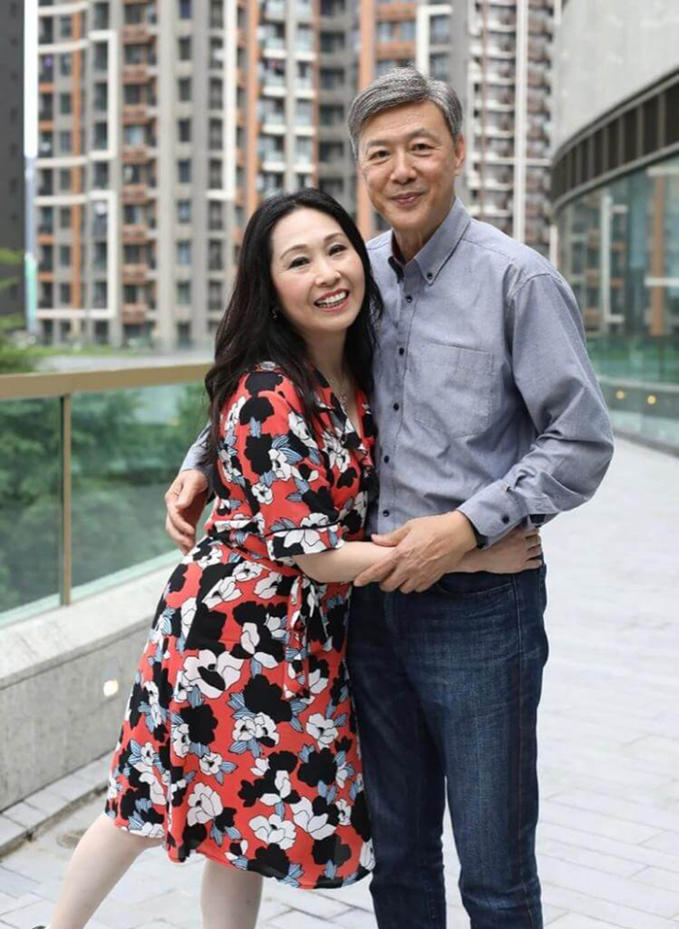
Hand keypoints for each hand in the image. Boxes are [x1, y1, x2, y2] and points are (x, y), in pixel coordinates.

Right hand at [164, 469, 208, 553]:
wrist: (200, 475)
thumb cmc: (196, 476)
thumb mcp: (193, 481)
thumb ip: (187, 493)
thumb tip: (179, 506)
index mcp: (171, 499)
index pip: (173, 515)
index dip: (181, 524)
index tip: (191, 531)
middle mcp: (173, 509)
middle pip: (171, 527)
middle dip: (180, 537)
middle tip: (190, 545)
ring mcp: (179, 516)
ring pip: (176, 533)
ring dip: (182, 543)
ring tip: (191, 553)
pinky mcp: (187, 520)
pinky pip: (184, 534)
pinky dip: (187, 543)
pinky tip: (192, 551)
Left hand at [353, 511, 476, 592]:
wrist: (457, 534)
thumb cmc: (433, 527)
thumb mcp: (409, 527)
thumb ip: (391, 537)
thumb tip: (375, 539)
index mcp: (401, 553)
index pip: (378, 570)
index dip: (365, 577)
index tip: (357, 582)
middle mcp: (409, 568)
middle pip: (388, 585)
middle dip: (383, 583)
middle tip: (385, 575)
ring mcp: (421, 575)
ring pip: (403, 589)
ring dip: (399, 584)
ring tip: (401, 575)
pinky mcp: (432, 579)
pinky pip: (418, 589)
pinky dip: (413, 585)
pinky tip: (414, 575)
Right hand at [459, 528, 541, 573]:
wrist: (480, 557)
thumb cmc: (485, 542)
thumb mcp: (497, 528)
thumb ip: (507, 523)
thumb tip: (510, 516)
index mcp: (517, 533)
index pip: (533, 529)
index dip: (534, 530)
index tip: (534, 531)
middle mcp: (522, 543)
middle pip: (537, 540)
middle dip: (536, 539)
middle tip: (535, 540)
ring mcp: (522, 555)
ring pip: (537, 551)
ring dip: (537, 549)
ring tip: (536, 549)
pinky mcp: (520, 565)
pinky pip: (534, 564)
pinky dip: (537, 562)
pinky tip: (536, 562)